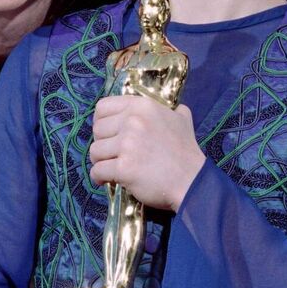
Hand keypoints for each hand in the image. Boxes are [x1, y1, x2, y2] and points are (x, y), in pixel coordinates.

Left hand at [88, 95, 205, 211]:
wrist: (191, 181)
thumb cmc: (186, 151)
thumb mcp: (182, 121)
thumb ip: (173, 111)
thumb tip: (175, 108)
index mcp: (143, 107)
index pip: (103, 106)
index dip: (101, 121)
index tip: (108, 133)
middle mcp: (133, 121)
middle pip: (97, 129)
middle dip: (102, 143)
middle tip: (113, 154)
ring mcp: (127, 145)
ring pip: (94, 151)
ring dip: (100, 161)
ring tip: (111, 168)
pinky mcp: (124, 167)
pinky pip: (97, 171)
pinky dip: (99, 177)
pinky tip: (108, 180)